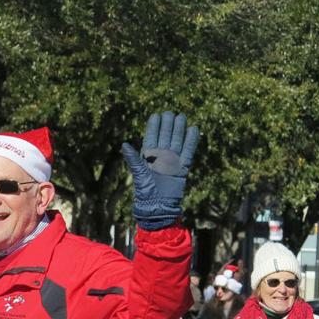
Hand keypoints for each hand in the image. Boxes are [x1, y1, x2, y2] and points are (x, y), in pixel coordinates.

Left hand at [121, 111, 199, 229]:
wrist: (158, 205)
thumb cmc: (145, 191)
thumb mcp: (138, 173)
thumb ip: (133, 159)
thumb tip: (124, 145)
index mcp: (148, 157)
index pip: (151, 138)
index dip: (154, 127)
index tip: (156, 115)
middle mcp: (160, 157)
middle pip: (165, 137)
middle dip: (167, 125)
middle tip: (170, 112)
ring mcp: (172, 161)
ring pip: (177, 142)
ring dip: (179, 130)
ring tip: (181, 116)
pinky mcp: (182, 167)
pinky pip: (188, 151)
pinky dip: (191, 141)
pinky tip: (193, 130)